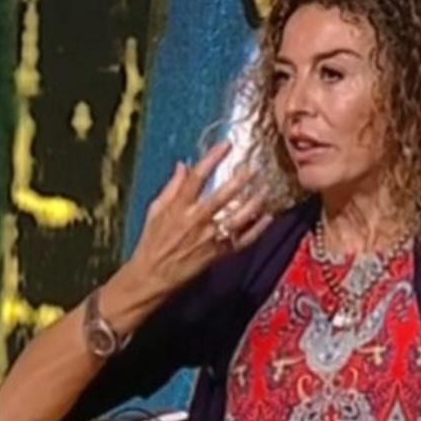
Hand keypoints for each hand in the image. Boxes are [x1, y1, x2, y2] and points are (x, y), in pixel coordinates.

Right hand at [128, 143, 272, 295]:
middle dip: (239, 181)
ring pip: (236, 219)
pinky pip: (241, 241)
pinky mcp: (217, 254)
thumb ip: (172, 187)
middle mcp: (195, 221)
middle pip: (221, 197)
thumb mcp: (156, 210)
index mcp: (179, 208)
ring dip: (253, 204)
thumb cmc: (153, 240)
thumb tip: (184, 164)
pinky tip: (268, 218)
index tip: (226, 145)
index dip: (212, 159)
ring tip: (265, 190)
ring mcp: (208, 239)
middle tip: (253, 168)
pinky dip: (256, 230)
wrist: (153, 275)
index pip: (196, 178)